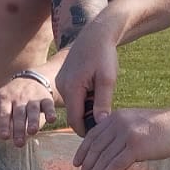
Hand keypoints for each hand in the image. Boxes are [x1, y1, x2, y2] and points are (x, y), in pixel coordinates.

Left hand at [0, 74, 56, 147]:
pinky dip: (51, 111)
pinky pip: (48, 104)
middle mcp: (19, 98)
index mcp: (4, 99)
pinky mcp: (45, 98)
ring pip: (33, 110)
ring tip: (33, 132)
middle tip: (18, 143)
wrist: (30, 79)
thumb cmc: (8, 97)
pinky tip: (52, 119)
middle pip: (19, 114)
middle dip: (19, 128)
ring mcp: (32, 98)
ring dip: (34, 120)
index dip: (3, 124)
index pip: (3, 113)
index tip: (4, 136)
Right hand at [55, 22, 120, 136]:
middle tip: (105, 121)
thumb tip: (100, 124)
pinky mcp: (63, 79)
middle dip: (87, 121)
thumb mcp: (107, 79)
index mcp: (72, 88)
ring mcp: (61, 82)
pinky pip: (72, 97)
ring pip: (73, 106)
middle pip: (73, 114)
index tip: (100, 135)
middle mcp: (62, 86)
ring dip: (86, 109)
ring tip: (102, 102)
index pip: (75, 120)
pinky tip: (96, 93)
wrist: (96, 34)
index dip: (86, 130)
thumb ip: (103, 102)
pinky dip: (83, 100)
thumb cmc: (104, 55)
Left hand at [73, 106, 169, 169]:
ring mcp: (127, 134)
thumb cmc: (163, 129)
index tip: (77, 162)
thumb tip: (109, 158)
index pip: (93, 135)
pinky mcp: (136, 146)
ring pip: (104, 157)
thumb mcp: (137, 126)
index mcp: (117, 117)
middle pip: (96, 147)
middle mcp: (119, 123)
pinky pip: (116, 163)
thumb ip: (121, 137)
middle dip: (87, 165)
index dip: (83, 151)